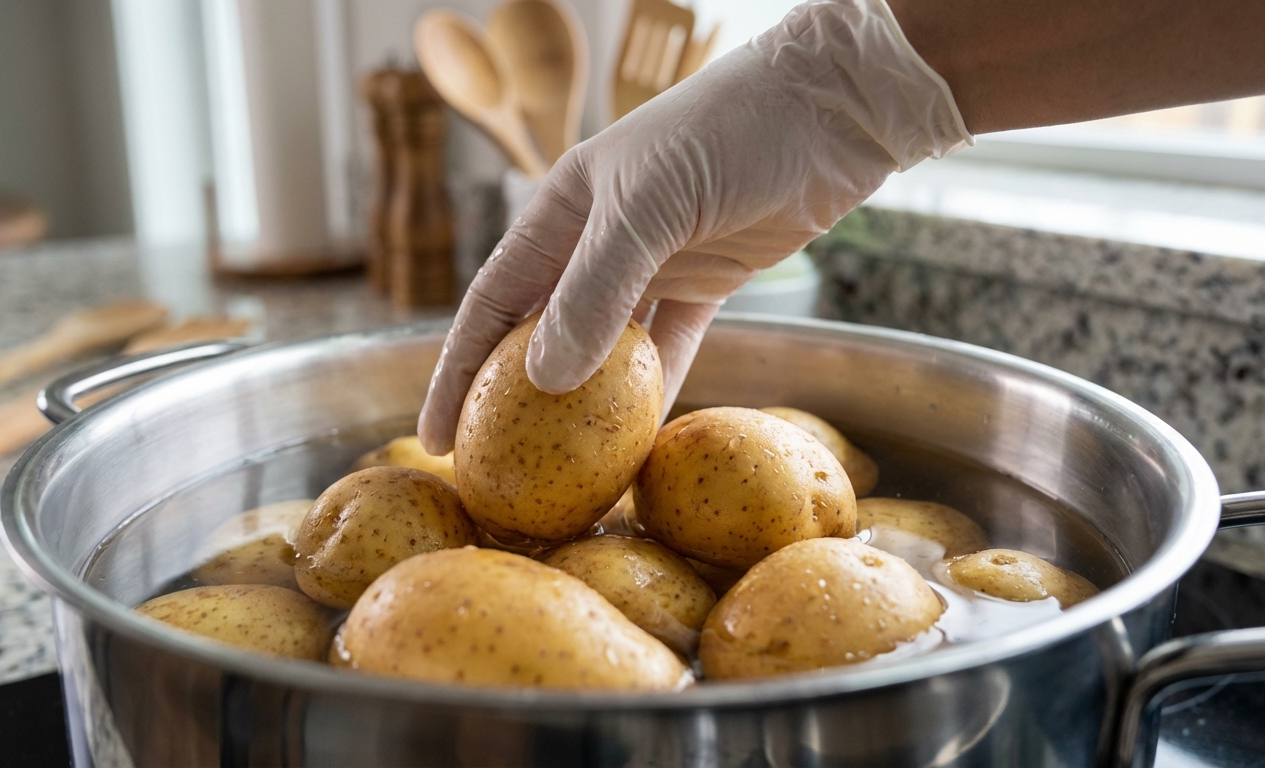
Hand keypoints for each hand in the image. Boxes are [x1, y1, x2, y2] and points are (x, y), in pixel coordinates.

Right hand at [419, 0, 969, 454]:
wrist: (830, 108)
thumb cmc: (729, 133)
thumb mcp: (650, 204)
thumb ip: (599, 289)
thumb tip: (546, 379)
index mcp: (561, 211)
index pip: (491, 302)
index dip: (458, 371)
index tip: (435, 435)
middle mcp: (597, 240)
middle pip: (539, 333)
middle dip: (512, 400)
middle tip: (494, 467)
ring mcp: (653, 262)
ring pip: (605, 348)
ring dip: (586, 404)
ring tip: (562, 468)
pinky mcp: (706, 279)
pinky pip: (670, 347)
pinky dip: (656, 389)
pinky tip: (642, 437)